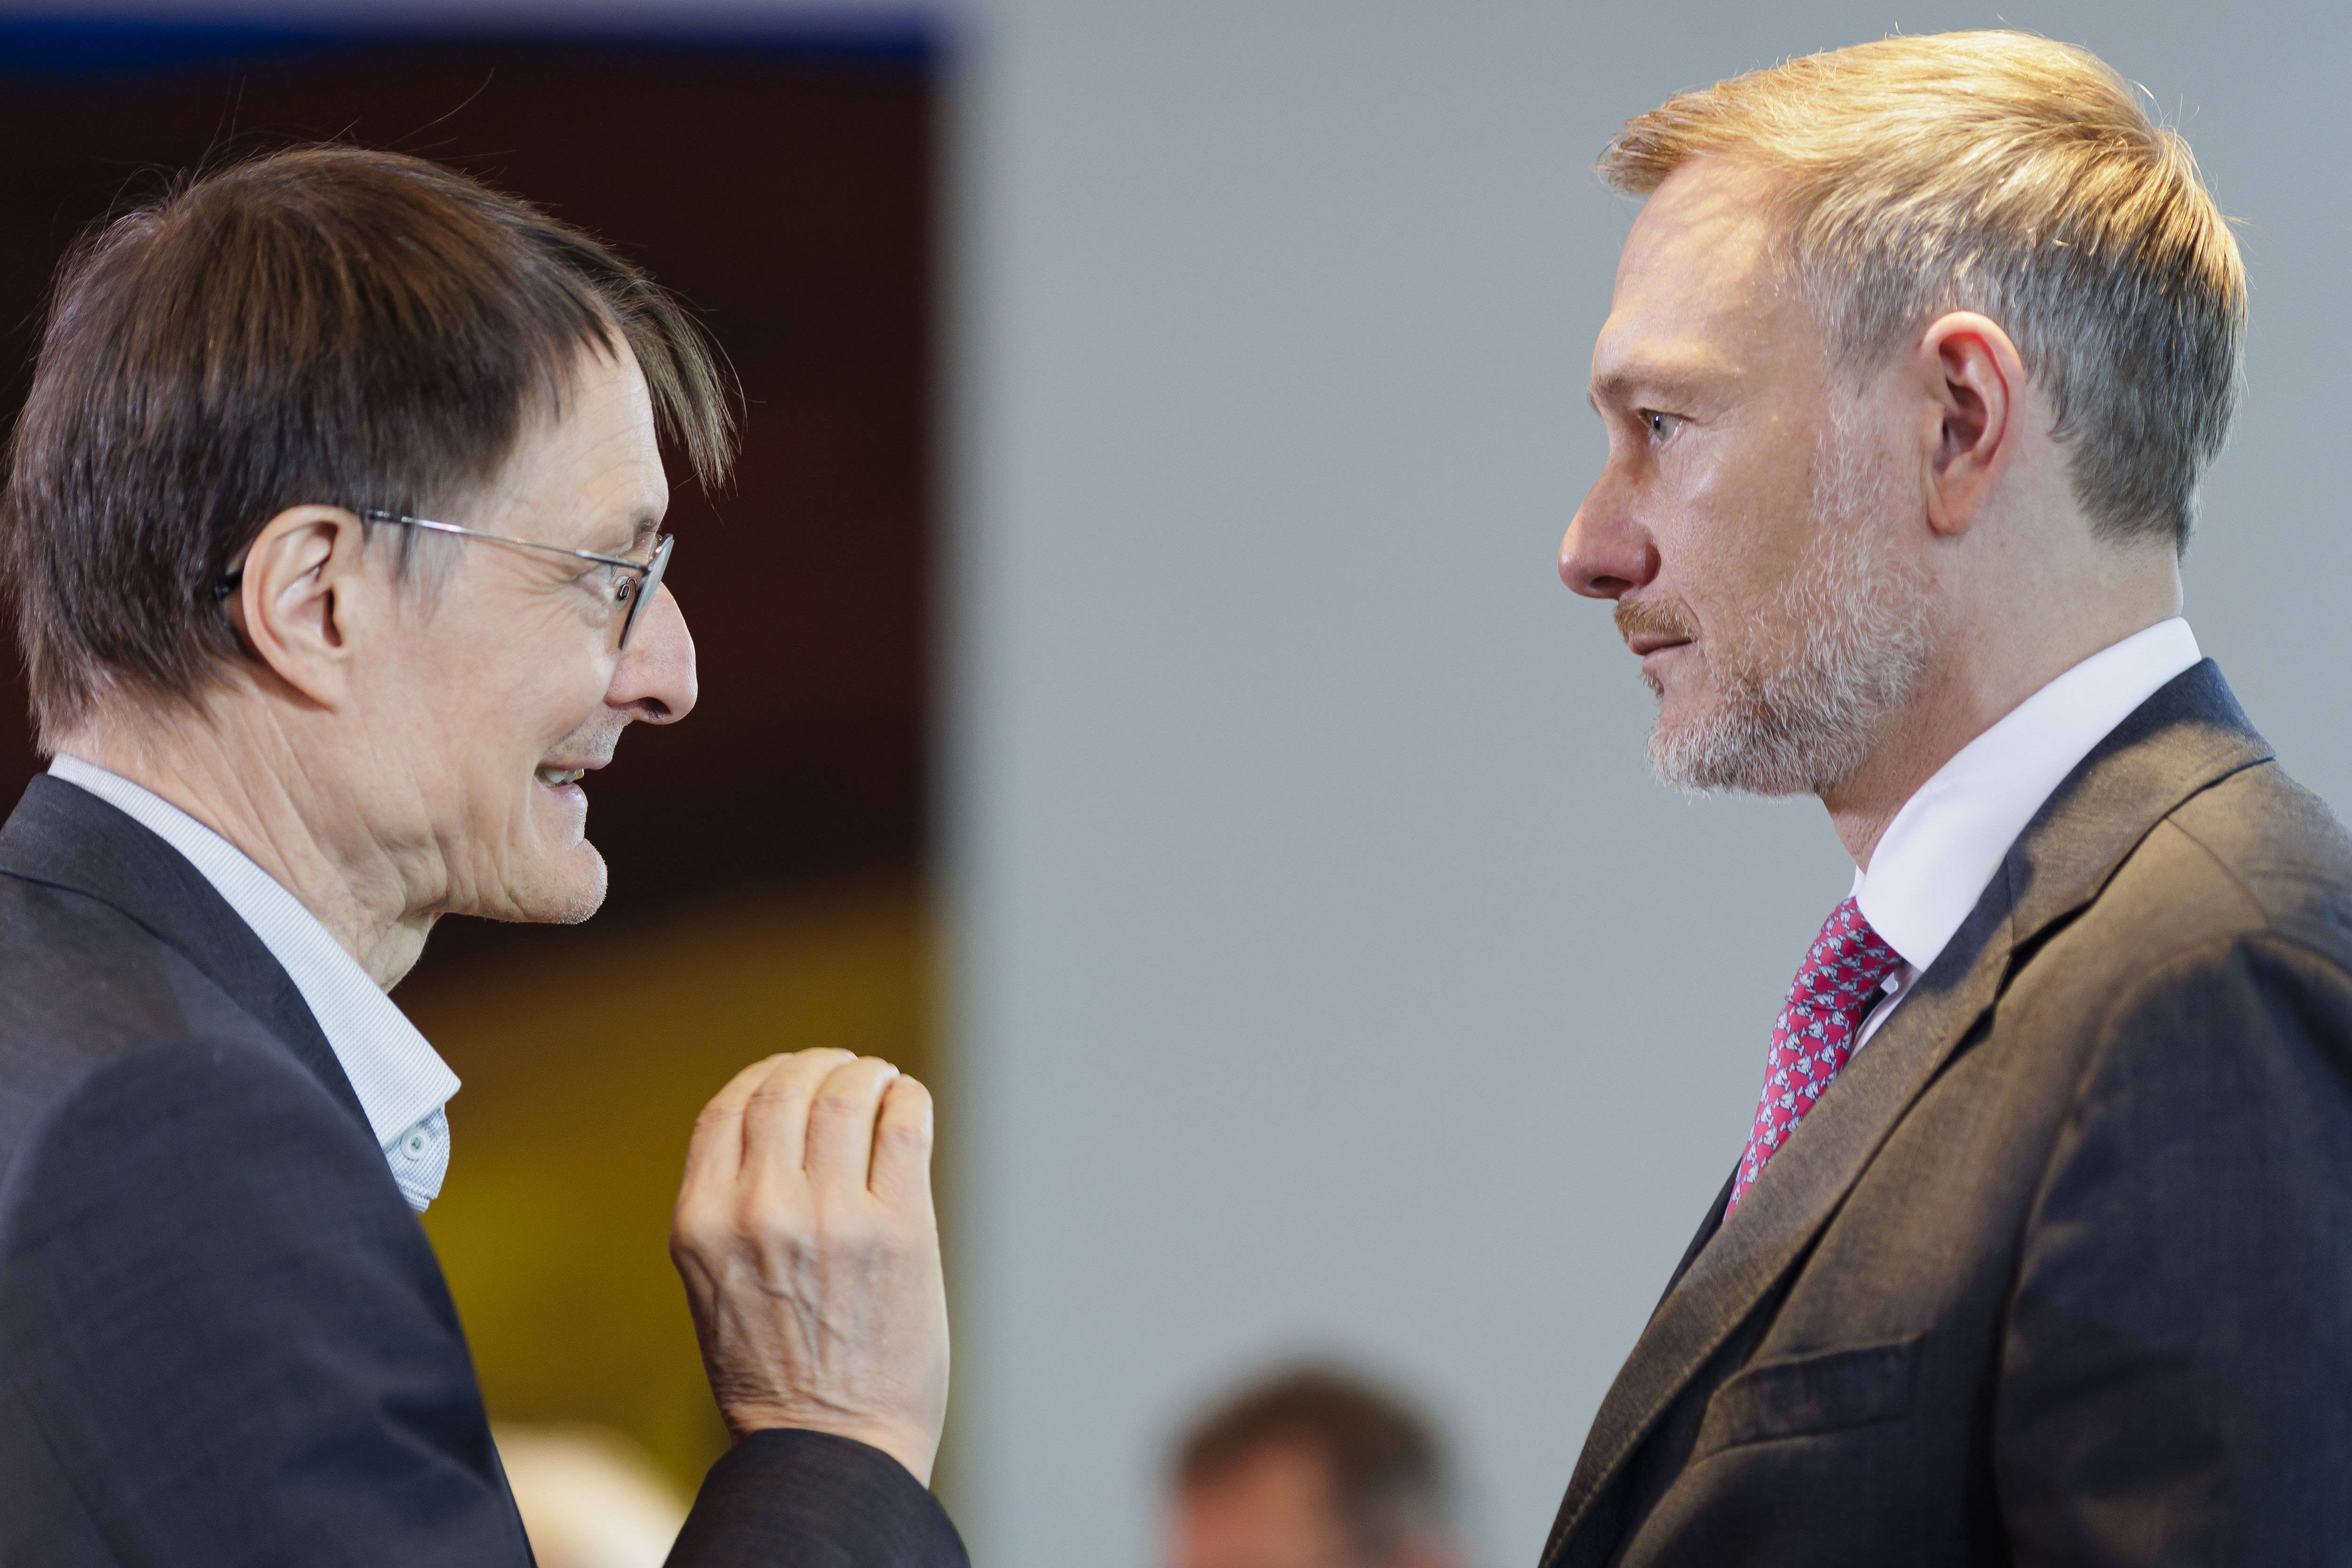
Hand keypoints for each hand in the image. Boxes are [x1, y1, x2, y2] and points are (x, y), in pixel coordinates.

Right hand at [670, 1049, 948, 1485]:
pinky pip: (905, 1126)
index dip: (764, 1076)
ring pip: (848, 1095)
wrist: (828, 1450)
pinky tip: (908, 1104)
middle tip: (847, 1071)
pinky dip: (907, 1099)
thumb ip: (731, 1211)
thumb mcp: (714, 1285)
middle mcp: (758, 1210)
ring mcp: (831, 1216)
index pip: (727, 1108)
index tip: (791, 1074)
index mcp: (701, 1224)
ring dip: (869, 1075)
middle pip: (787, 1088)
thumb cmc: (773, 1376)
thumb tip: (777, 1130)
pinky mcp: (899, 1228)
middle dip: (821, 1065)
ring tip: (883, 1083)